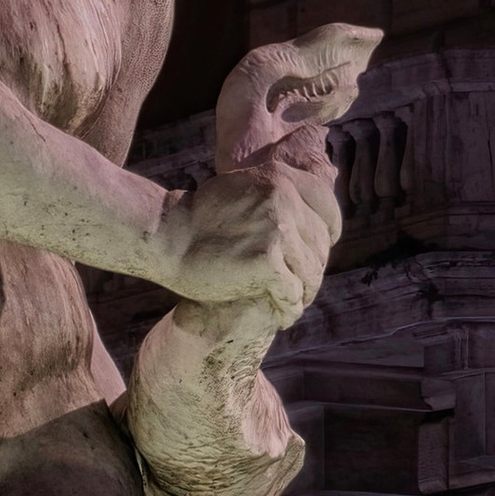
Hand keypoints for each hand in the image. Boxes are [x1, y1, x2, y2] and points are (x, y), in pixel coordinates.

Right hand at [152, 161, 337, 323]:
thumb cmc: (198, 219)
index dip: (326, 239)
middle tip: (298, 291)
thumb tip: (302, 210)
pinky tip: (281, 318)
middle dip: (312, 273)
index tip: (314, 257)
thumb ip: (274, 195)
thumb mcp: (243, 189)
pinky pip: (293, 293)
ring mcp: (277, 229)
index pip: (328, 212)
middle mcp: (284, 198)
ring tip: (290, 307)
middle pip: (321, 247)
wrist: (166, 235)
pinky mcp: (266, 261)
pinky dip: (289, 310)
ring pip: (311, 273)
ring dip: (303, 295)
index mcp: (281, 177)